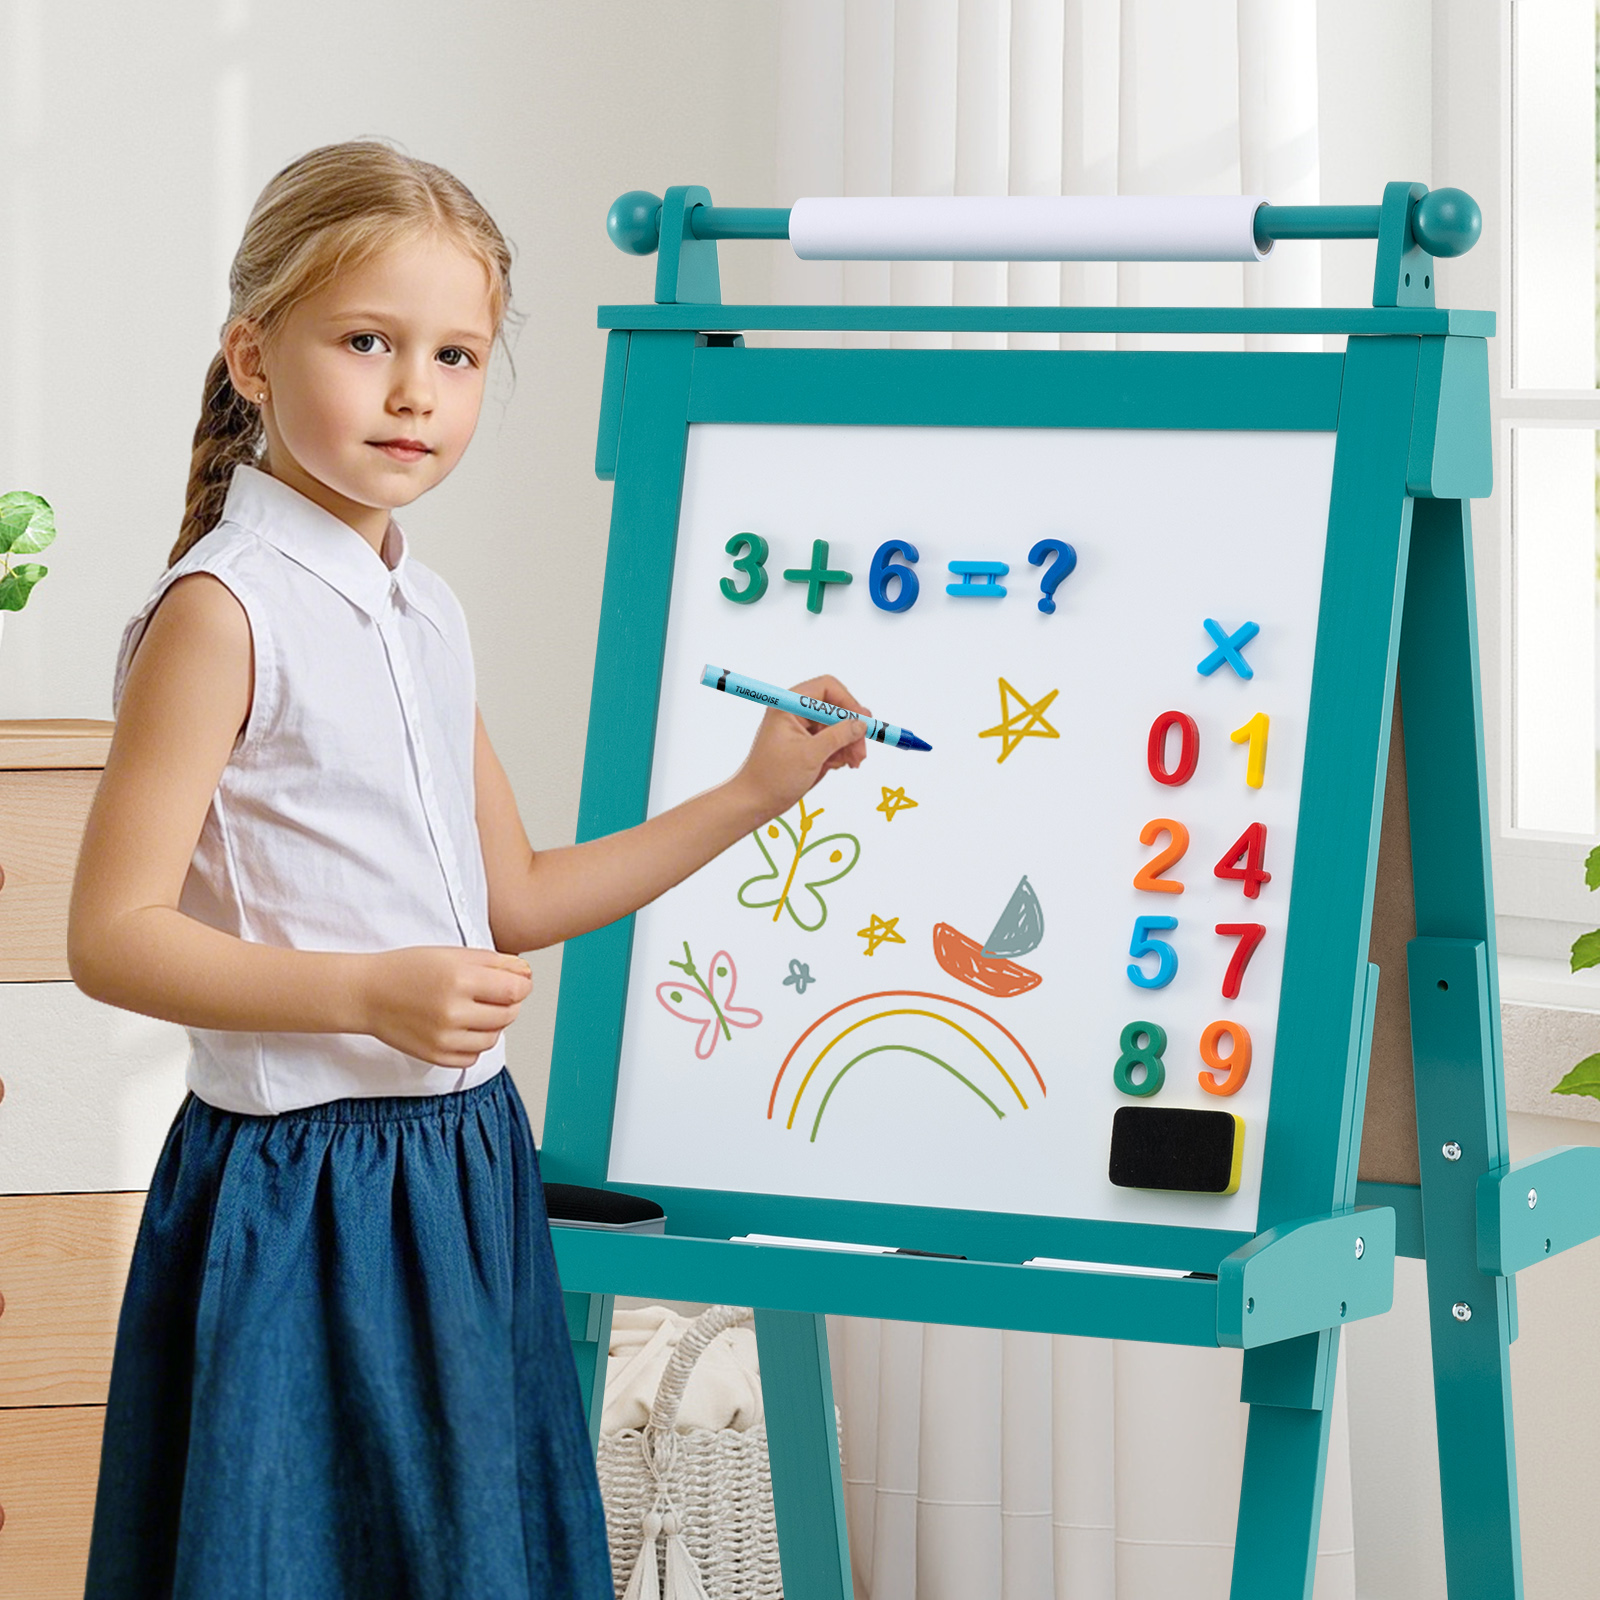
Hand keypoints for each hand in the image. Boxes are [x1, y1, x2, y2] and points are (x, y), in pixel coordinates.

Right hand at [361, 946, 532, 1068]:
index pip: (515, 990)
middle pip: (508, 1014)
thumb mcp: (453, 954)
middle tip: (495, 994)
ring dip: (494, 1024)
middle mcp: (452, 1011)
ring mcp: (444, 1038)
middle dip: (510, 1003)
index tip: (518, 981)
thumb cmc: (408, 969)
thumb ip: (495, 963)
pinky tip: (462, 1027)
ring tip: (476, 1009)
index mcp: (458, 979)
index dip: (523, 985)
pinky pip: (473, 1057)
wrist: (367, 994)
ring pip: (494, 1037)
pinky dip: (475, 1043)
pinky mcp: (436, 1056)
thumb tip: (527, 973)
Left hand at [730, 674, 869, 823]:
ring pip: (836, 726)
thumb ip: (838, 736)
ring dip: (848, 743)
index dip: (848, 702)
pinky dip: (839, 751)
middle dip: (851, 729)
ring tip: (853, 763)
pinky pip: (831, 740)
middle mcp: (795, 711)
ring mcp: (801, 728)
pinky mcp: (806, 743)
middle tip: (861, 752)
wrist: (755, 802)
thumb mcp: (810, 755)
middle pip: (835, 708)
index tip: (863, 723)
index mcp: (789, 705)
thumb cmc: (774, 777)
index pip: (827, 688)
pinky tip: (839, 765)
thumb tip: (862, 723)